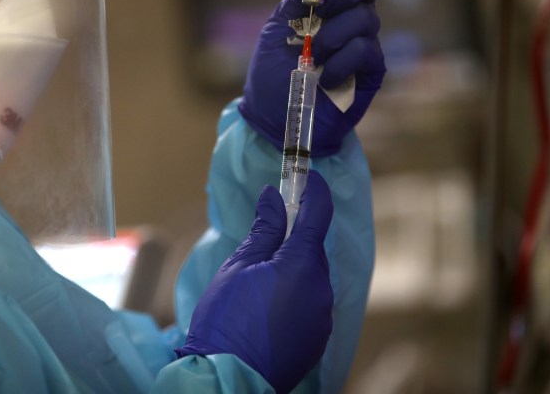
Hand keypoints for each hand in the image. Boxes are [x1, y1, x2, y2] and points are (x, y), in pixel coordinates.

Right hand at [176, 171, 333, 393]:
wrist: (228, 379)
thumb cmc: (226, 320)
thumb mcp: (238, 267)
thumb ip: (263, 230)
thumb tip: (275, 197)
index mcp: (302, 265)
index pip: (318, 214)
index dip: (314, 191)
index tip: (307, 176)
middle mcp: (322, 289)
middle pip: (313, 249)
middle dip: (294, 237)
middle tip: (266, 233)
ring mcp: (323, 316)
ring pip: (312, 277)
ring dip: (293, 269)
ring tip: (258, 282)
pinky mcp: (318, 337)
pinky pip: (311, 303)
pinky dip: (295, 294)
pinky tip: (267, 306)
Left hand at [238, 0, 386, 156]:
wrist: (273, 117)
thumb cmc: (272, 73)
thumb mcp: (278, 27)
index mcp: (328, 0)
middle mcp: (350, 16)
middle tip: (317, 16)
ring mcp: (363, 42)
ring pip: (365, 17)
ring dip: (332, 35)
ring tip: (312, 57)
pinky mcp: (372, 70)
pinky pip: (365, 50)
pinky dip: (341, 61)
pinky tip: (323, 78)